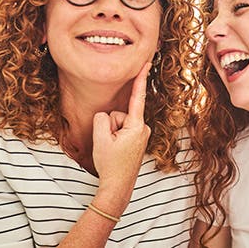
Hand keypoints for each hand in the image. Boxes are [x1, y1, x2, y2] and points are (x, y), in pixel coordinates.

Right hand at [91, 62, 151, 201]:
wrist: (118, 186)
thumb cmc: (111, 165)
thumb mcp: (101, 138)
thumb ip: (102, 119)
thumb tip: (107, 115)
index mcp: (136, 126)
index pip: (137, 97)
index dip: (140, 78)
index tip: (147, 61)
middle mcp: (143, 128)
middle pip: (118, 114)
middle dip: (109, 126)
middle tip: (110, 146)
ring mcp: (140, 134)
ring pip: (117, 123)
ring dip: (111, 134)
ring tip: (113, 150)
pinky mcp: (137, 138)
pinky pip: (120, 130)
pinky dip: (114, 137)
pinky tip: (116, 151)